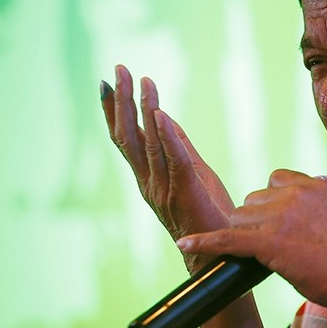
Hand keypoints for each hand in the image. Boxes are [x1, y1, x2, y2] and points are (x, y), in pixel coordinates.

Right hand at [101, 64, 234, 270]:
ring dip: (144, 109)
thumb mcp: (193, 173)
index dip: (114, 111)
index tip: (107, 82)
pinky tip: (161, 113)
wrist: (219, 258)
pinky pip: (174, 159)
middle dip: (122, 101)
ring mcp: (164, 189)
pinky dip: (166, 135)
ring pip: (148, 143)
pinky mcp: (185, 193)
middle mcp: (149, 182)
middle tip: (118, 69)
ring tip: (142, 80)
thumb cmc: (207, 216)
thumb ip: (178, 146)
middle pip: (128, 136)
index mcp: (148, 178)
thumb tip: (165, 116)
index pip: (125, 139)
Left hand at [176, 169, 326, 309]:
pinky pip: (227, 239)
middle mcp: (292, 195)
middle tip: (275, 243)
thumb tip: (290, 217)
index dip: (270, 202)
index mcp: (309, 186)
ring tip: (269, 253)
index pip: (273, 180)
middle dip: (256, 221)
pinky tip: (187, 243)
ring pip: (239, 218)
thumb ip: (309, 206)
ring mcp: (278, 217)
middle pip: (252, 201)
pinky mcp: (267, 241)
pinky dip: (205, 242)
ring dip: (245, 235)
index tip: (278, 219)